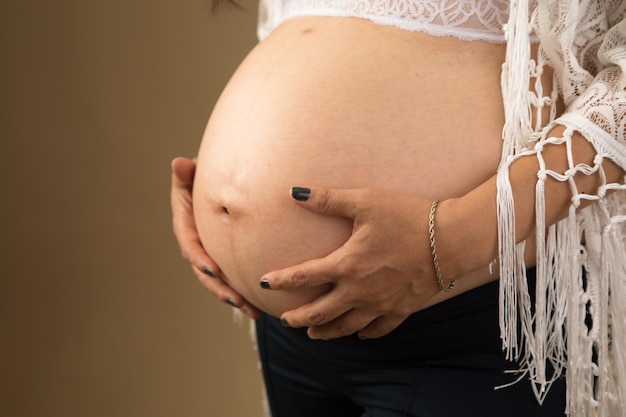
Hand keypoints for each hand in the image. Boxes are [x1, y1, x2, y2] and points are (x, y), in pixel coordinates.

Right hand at [171, 157, 260, 318]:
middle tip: (235, 299)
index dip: (199, 258)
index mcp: (186, 224)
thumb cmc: (207, 174)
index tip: (212, 269)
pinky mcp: (226, 259)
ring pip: (219, 281)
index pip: (190, 244)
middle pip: (204, 271)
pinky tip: (259, 308)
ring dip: (233, 297)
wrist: (223, 183)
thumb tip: (178, 163)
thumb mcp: (196, 172)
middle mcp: (197, 243)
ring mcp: (211, 254)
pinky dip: (244, 293)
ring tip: (251, 310)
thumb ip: (188, 173)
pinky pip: (233, 279)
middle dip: (219, 287)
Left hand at [259, 187, 445, 339]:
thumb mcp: (366, 201)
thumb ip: (329, 199)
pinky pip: (379, 329)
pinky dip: (365, 333)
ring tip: (313, 334)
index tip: (264, 284)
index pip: (304, 276)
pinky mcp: (402, 309)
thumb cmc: (408, 216)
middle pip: (321, 312)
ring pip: (346, 327)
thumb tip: (294, 192)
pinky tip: (359, 334)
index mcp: (347, 265)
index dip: (281, 280)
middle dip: (299, 318)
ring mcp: (381, 304)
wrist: (452, 238)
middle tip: (285, 321)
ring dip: (326, 332)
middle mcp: (360, 291)